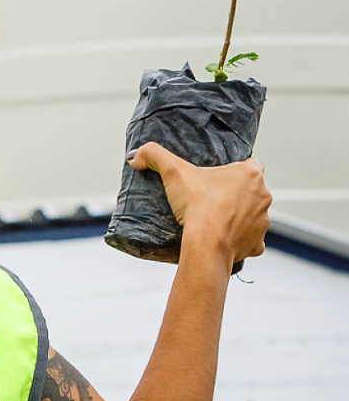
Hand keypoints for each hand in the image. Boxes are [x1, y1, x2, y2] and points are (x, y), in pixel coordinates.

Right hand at [128, 142, 270, 263]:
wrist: (206, 245)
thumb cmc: (197, 206)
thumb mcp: (172, 171)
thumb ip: (154, 155)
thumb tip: (137, 155)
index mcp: (250, 175)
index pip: (251, 164)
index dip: (236, 167)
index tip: (219, 173)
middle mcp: (263, 197)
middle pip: (251, 189)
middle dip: (236, 192)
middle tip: (210, 195)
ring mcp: (262, 222)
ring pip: (252, 214)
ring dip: (239, 215)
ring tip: (215, 216)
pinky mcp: (256, 244)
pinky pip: (251, 239)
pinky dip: (239, 238)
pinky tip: (222, 236)